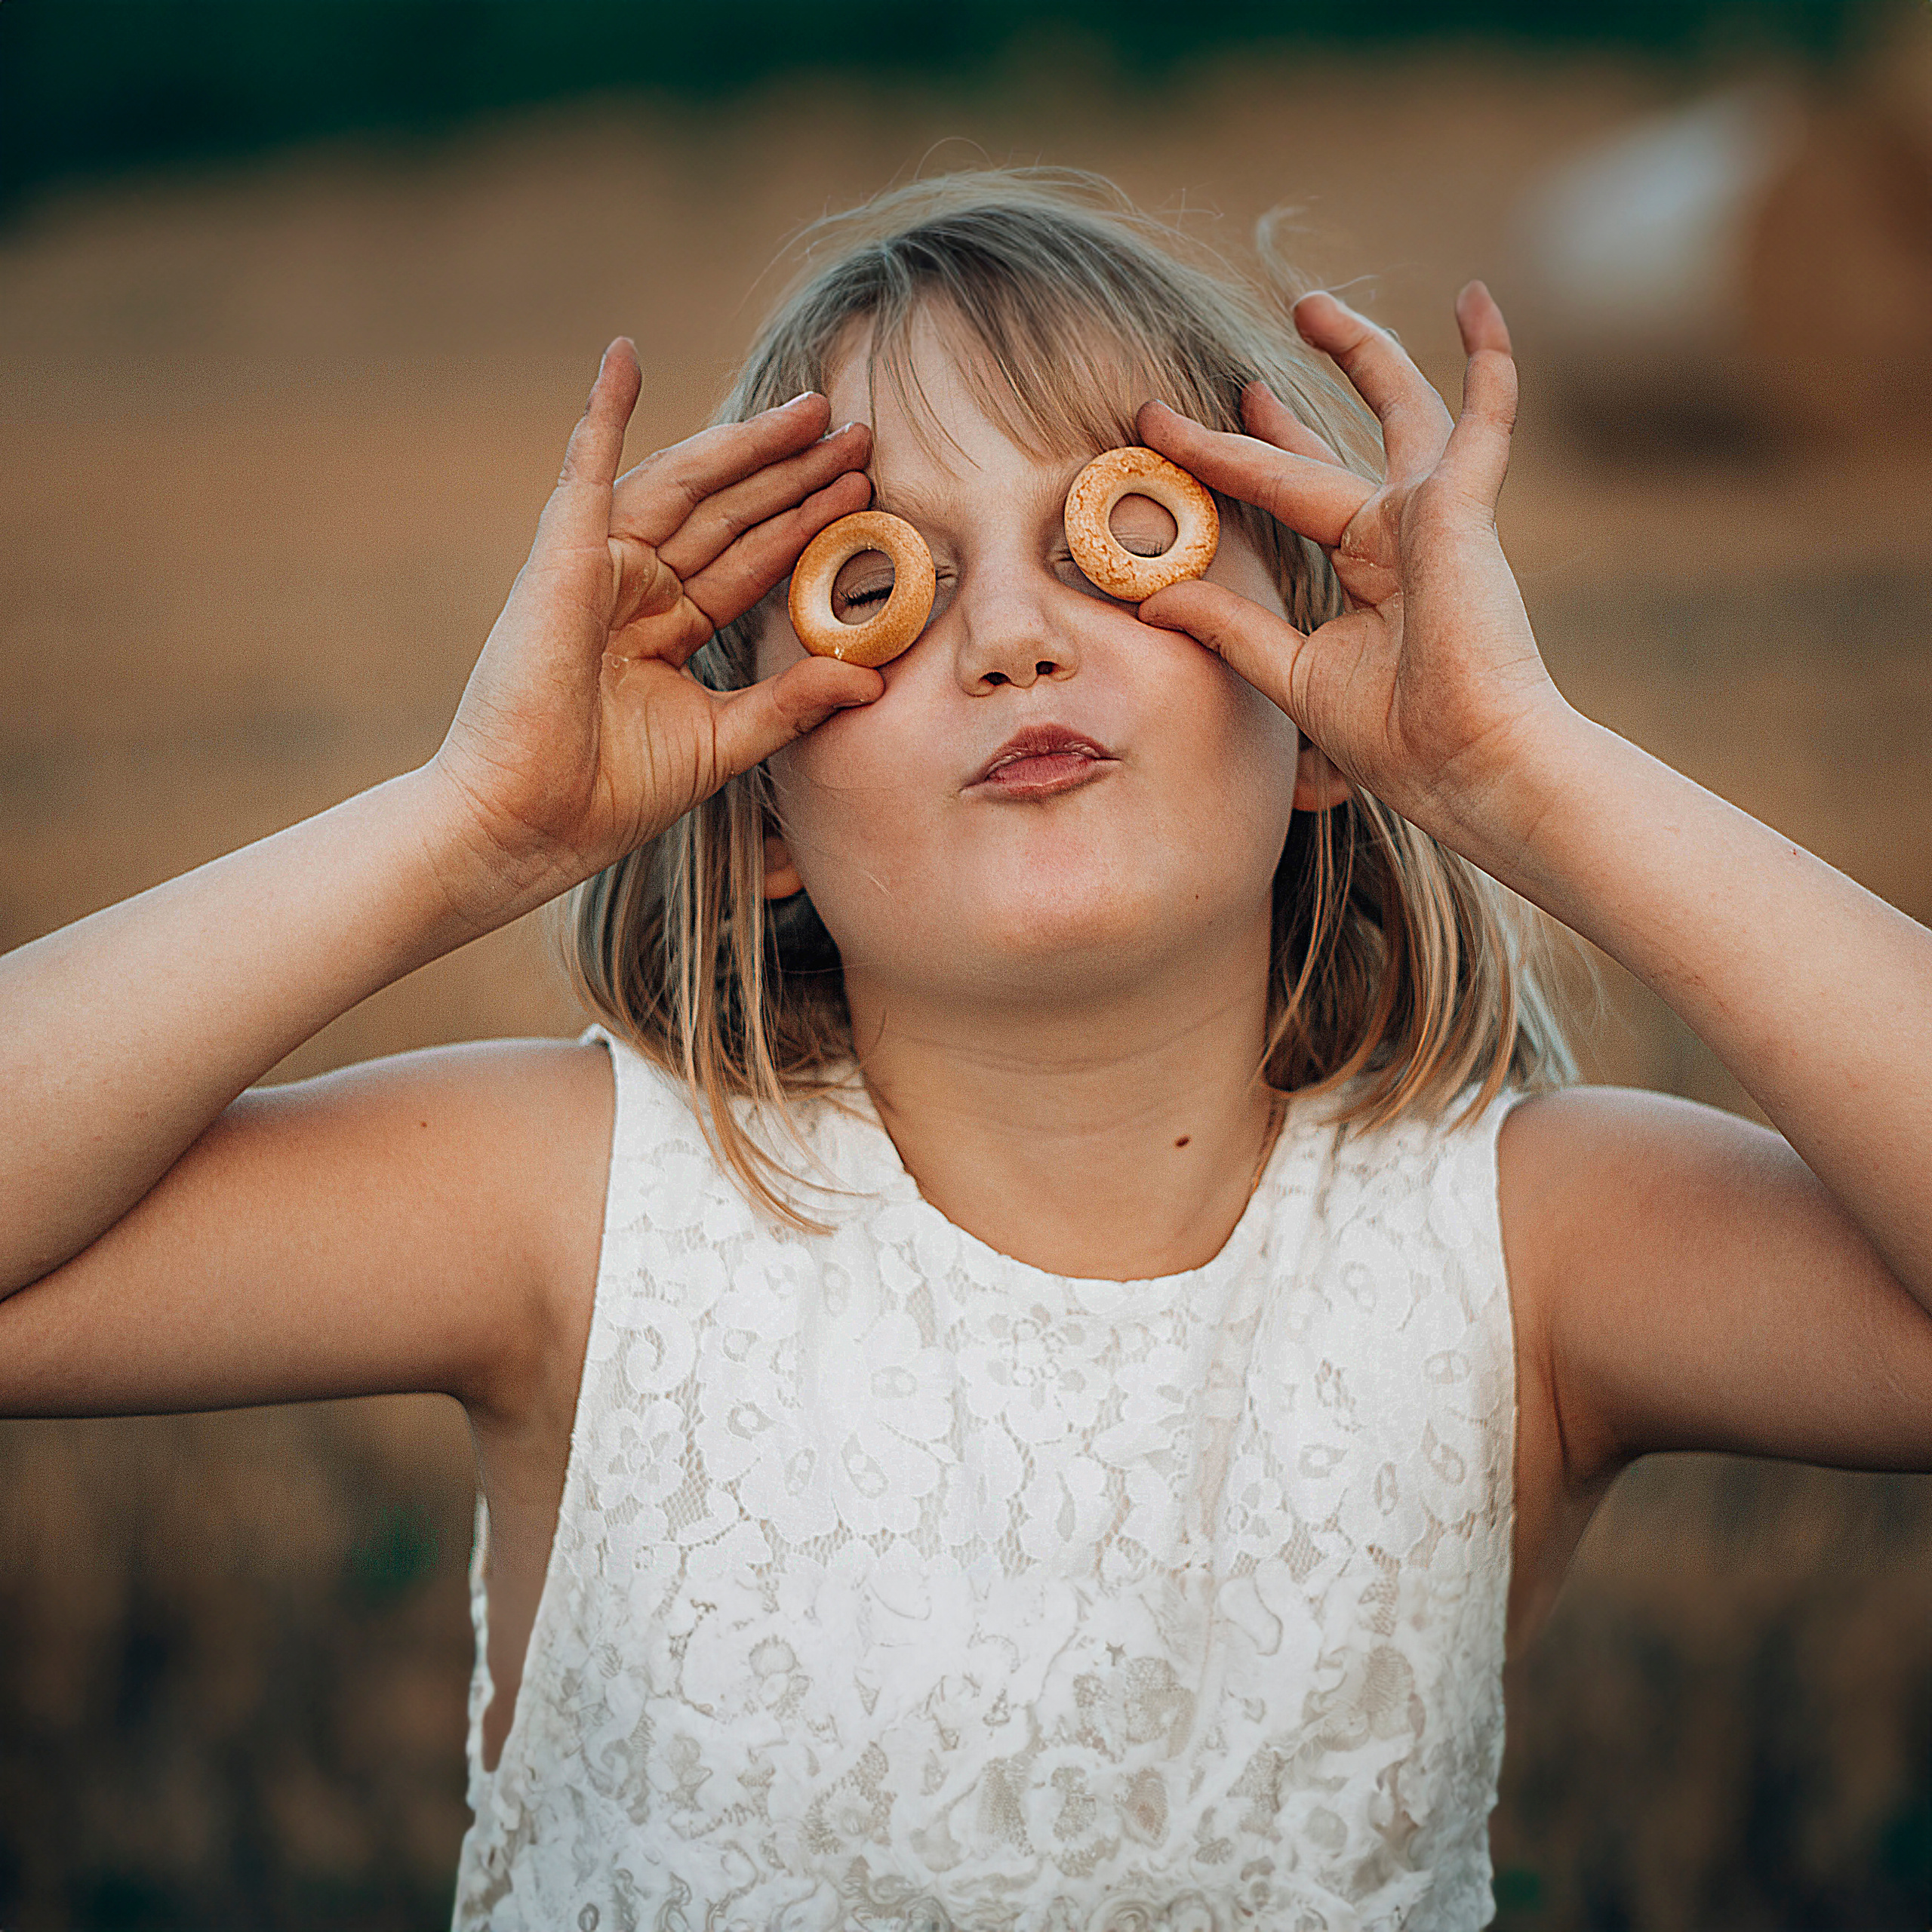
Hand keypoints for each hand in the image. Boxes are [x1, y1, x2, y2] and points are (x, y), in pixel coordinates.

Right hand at [426, 340, 881, 924]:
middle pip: (729, 512)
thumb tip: (872, 679)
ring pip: (685, 485)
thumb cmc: (608, 796)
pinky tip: (623, 356)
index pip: (750, 558)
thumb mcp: (725, 742)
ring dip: (745, 444)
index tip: (863, 489)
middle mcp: (633, 588)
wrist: (530, 825)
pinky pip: (584, 471)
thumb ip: (793, 703)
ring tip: (812, 410)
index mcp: (665, 628)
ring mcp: (595, 568)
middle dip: (793, 471)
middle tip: (858, 430)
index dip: (806, 521)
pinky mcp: (560, 561)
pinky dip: (602, 412)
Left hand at [1136, 286, 1569, 848]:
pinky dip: (1487, 358)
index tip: (1164, 433)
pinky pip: (1485, 417)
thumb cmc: (1399, 737)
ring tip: (1308, 305)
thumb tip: (1151, 598)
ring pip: (1397, 410)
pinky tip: (1476, 298)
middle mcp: (1396, 535)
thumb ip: (1227, 627)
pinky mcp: (1463, 506)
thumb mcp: (1290, 673)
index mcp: (1362, 573)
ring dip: (1358, 352)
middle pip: (1321, 456)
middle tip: (1235, 380)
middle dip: (1269, 419)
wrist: (1468, 762)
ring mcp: (1433, 515)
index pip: (1282, 501)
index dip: (1227, 463)